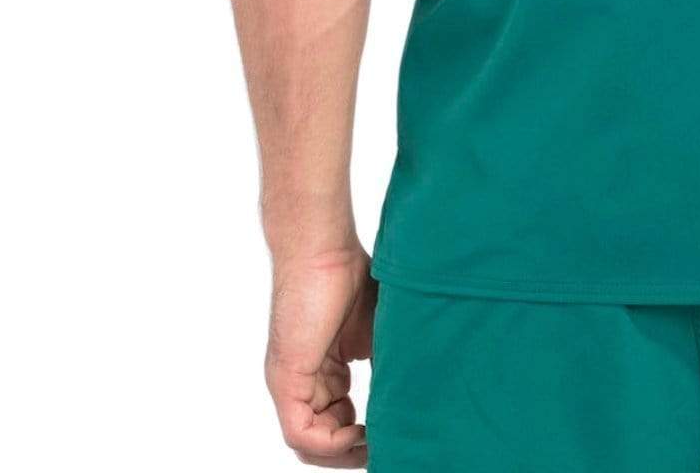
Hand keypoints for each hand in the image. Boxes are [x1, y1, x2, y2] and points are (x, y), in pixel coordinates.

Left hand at [265, 245, 375, 466]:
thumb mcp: (378, 329)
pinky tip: (358, 432)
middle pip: (322, 439)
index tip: (392, 432)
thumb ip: (386, 362)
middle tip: (386, 448)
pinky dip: (329, 444)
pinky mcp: (286, 379)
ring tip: (374, 444)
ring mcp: (290, 383)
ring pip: (309, 443)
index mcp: (322, 370)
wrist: (324, 248)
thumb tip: (414, 391)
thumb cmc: (350, 274)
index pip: (336, 421)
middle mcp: (303, 382)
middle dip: (353, 452)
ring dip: (342, 453)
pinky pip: (299, 433)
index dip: (362, 436)